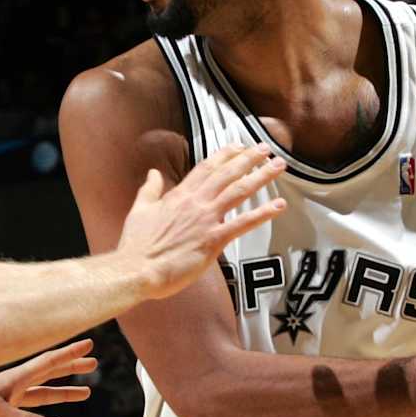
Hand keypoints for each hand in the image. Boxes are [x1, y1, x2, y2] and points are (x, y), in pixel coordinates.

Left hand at [0, 340, 96, 416]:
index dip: (69, 353)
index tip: (90, 344)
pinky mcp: (3, 413)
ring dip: (64, 390)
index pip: (48, 361)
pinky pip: (32, 408)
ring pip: (44, 391)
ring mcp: (10, 398)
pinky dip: (47, 410)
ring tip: (86, 391)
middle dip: (72, 366)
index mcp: (15, 378)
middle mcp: (15, 384)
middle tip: (93, 361)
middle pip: (50, 372)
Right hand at [117, 146, 287, 298]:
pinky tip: (278, 206)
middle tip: (266, 148)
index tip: (239, 146)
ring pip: (239, 191)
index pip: (207, 167)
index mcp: (179, 195)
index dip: (225, 154)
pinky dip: (262, 214)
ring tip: (278, 166)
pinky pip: (242, 224)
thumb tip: (153, 173)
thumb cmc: (136, 245)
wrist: (137, 269)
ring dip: (261, 176)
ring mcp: (206, 220)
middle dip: (249, 158)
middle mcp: (196, 203)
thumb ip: (149, 189)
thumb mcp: (140, 210)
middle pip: (227, 173)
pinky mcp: (212, 241)